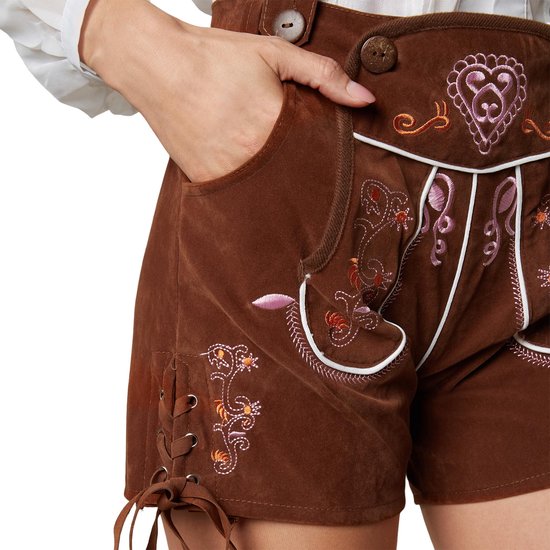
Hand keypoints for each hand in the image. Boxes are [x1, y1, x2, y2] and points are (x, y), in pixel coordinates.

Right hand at [80, 0, 375, 182]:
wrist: (153, 63)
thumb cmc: (211, 57)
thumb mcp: (274, 54)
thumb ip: (324, 75)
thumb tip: (365, 98)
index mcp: (274, 127)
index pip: (316, 157)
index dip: (325, 159)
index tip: (328, 159)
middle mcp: (251, 156)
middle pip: (291, 178)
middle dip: (299, 172)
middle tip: (297, 161)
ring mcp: (225, 172)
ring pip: (264, 190)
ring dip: (272, 181)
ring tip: (267, 160)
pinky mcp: (203, 179)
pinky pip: (235, 191)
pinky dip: (244, 183)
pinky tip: (242, 163)